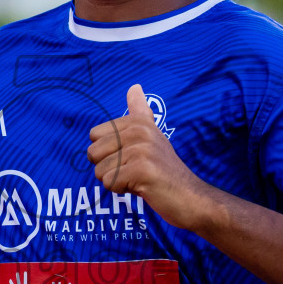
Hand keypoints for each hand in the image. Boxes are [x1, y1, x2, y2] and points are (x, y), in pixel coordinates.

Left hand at [87, 84, 216, 231]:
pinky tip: (141, 187)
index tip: (130, 157)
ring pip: (99, 170)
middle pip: (93, 152)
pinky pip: (109, 182)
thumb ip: (140, 112)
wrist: (189, 196)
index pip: (94, 134)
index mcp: (138, 121)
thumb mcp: (153, 136)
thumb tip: (134, 86)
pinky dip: (121, 190)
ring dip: (116, 181)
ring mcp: (141, 149)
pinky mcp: (141, 169)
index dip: (107, 152)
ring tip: (138, 179)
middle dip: (108, 168)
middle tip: (133, 170)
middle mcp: (139, 131)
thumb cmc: (165, 170)